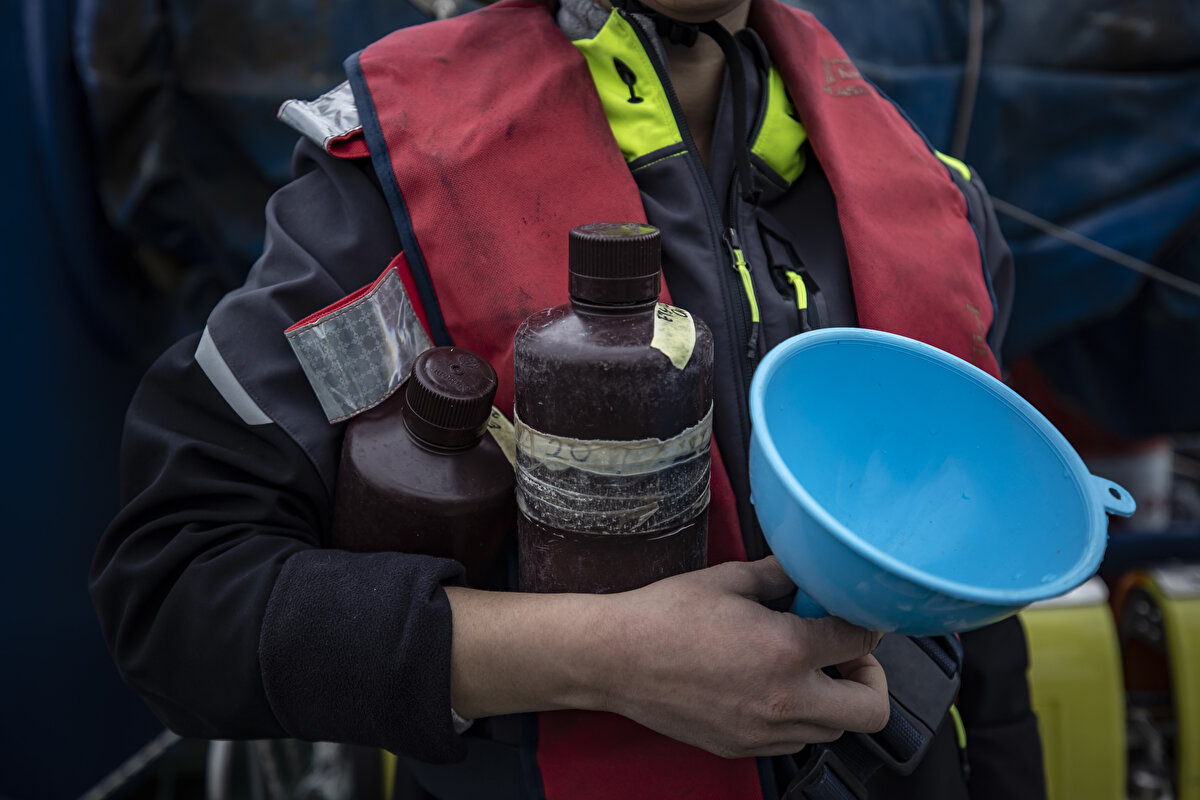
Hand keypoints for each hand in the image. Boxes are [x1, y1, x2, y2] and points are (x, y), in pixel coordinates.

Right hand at [445, 557, 886, 758]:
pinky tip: (772, 687)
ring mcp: (764, 731)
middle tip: (843, 653)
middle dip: (869, 677)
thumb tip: (805, 567)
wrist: (615, 659)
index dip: (865, 622)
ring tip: (805, 669)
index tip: (854, 614)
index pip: (861, 642)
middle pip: (870, 708)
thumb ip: (779, 575)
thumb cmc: (664, 616)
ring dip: (833, 700)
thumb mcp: (728, 580)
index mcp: (786, 651)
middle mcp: (784, 699)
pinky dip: (799, 718)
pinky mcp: (742, 747)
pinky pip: (795, 742)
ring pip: (834, 730)